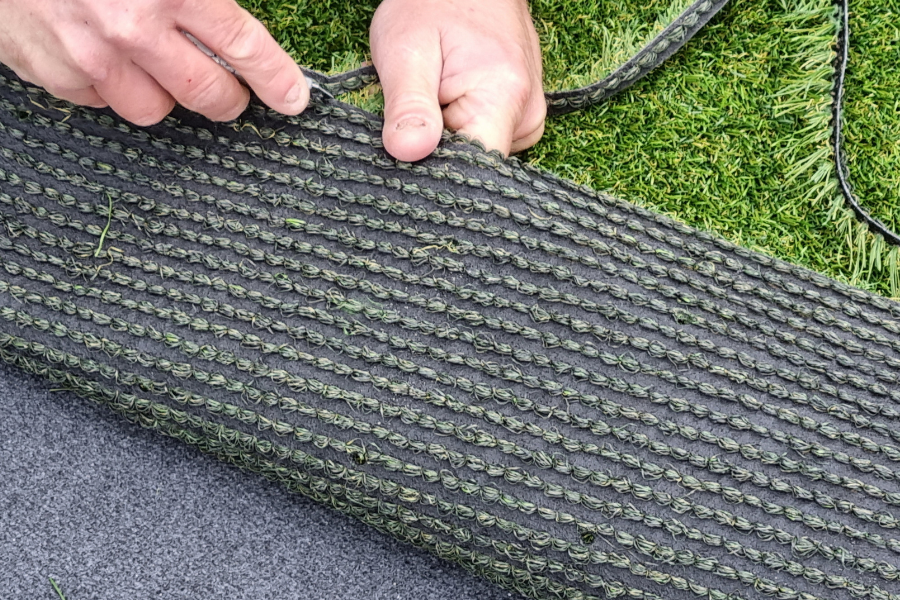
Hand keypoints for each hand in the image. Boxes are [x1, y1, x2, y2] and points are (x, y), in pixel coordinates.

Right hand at [0, 0, 308, 124]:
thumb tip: (223, 11)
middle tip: (230, 92)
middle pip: (208, 96)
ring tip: (154, 65)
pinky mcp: (50, 71)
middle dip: (228, 100)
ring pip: (154, 110)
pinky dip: (108, 85)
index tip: (293, 99)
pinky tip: (101, 55)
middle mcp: (131, 27)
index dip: (276, 80)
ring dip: (164, 93)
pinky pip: (99, 101)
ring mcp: (88, 55)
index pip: (244, 48)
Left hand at [370, 0, 545, 161]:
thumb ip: (409, 104)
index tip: (409, 160)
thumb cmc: (432, 3)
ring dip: (447, 142)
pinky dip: (459, 132)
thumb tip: (408, 152)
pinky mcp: (519, 116)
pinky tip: (446, 104)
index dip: (437, 175)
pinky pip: (485, 141)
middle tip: (413, 118)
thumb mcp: (406, 47)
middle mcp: (527, 114)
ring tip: (432, 100)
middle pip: (476, 167)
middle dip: (438, 155)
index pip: (475, 169)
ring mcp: (527, 117)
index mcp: (505, 97)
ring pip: (478, 156)